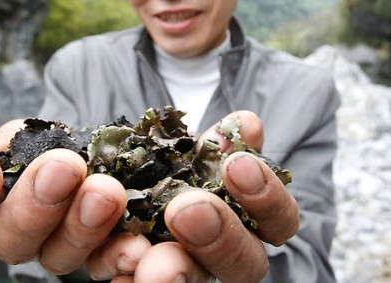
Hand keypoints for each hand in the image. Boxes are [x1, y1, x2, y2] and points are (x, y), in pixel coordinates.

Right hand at [0, 119, 148, 274]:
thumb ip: (18, 136)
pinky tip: (133, 245)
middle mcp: (20, 232)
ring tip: (105, 192)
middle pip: (11, 238)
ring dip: (81, 225)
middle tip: (63, 168)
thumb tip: (1, 146)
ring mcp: (58, 248)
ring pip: (57, 256)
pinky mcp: (99, 256)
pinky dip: (118, 255)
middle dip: (35, 202)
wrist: (109, 147)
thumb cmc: (63, 138)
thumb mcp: (38, 128)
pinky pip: (105, 264)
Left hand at [87, 110, 299, 281]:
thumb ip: (216, 144)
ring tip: (136, 248)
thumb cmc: (165, 171)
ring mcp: (181, 273)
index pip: (278, 222)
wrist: (112, 186)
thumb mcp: (188, 152)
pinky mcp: (137, 279)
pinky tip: (114, 264)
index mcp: (243, 221)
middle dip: (218, 237)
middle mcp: (219, 256)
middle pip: (243, 266)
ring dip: (167, 268)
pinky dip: (123, 274)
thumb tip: (244, 124)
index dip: (267, 197)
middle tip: (185, 210)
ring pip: (188, 281)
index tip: (238, 165)